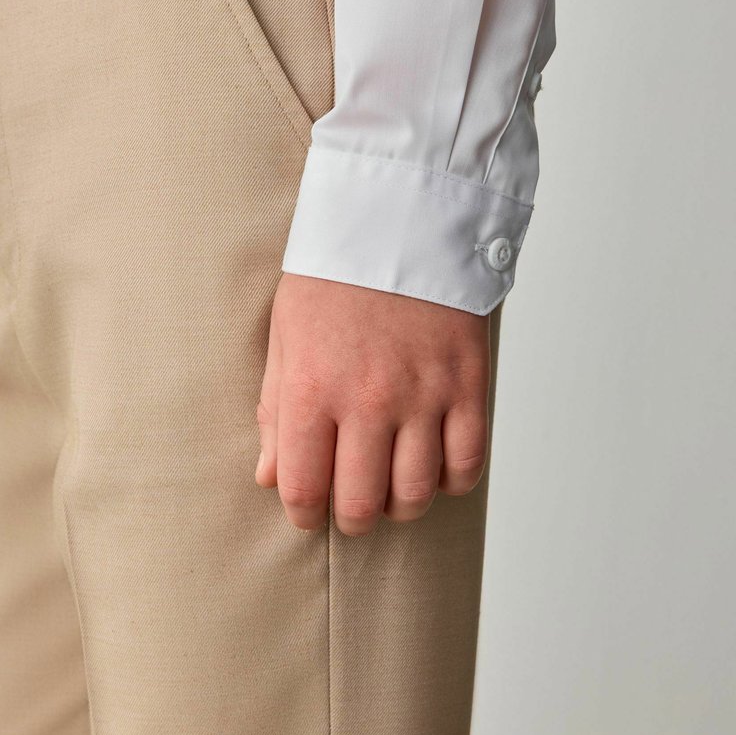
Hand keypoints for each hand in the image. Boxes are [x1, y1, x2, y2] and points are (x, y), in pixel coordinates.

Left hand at [255, 273, 491, 535]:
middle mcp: (367, 400)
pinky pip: (466, 463)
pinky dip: (451, 480)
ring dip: (400, 505)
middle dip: (351, 517)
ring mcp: (422, 394)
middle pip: (360, 503)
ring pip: (414, 494)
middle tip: (351, 505)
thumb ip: (275, 410)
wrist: (399, 217)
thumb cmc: (334, 274)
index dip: (303, 513)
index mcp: (311, 387)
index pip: (303, 488)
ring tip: (392, 488)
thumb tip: (269, 477)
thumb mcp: (285, 333)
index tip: (309, 510)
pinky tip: (434, 465)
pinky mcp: (467, 383)